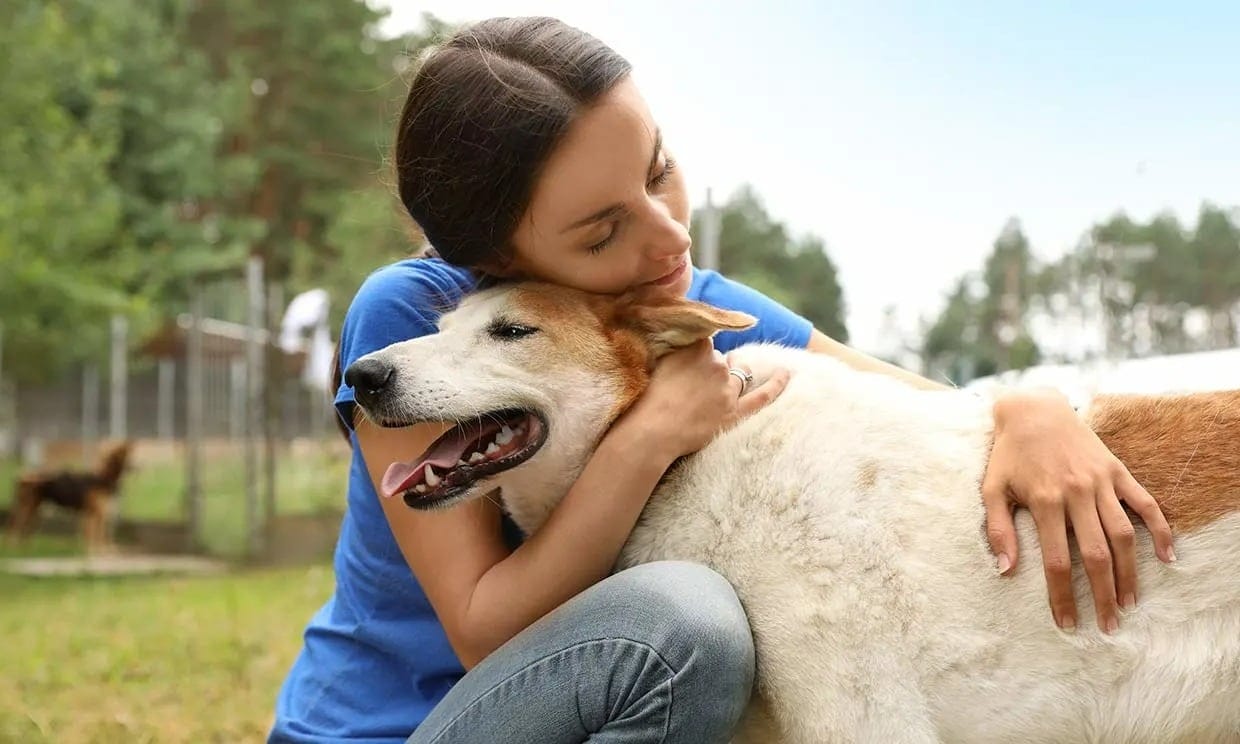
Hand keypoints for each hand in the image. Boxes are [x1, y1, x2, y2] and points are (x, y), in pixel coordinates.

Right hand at [618, 340, 789, 461]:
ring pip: (737, 374)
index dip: (694, 352)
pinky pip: (763, 396)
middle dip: (709, 368)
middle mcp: (716, 363)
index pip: (704, 340)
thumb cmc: (645, 399)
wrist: (651, 432)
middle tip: (689, 385)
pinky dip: (777, 385)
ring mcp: (728, 388)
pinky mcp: (734, 413)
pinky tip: (786, 374)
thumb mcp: (654, 361)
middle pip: (719, 359)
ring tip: (721, 384)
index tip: (686, 362)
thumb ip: (671, 348)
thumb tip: (681, 341)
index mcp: (696, 346)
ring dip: (732, 376)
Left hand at [982, 388, 1174, 633]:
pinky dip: (1159, 529)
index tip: (1067, 623)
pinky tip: (1167, 556)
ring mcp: (1101, 482)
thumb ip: (998, 529)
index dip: (1062, 595)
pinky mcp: (1118, 471)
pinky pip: (1146, 503)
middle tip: (1109, 625)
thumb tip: (1005, 571)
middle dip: (1103, 594)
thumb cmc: (1009, 454)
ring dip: (1130, 572)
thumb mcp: (991, 488)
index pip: (1055, 561)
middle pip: (1095, 555)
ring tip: (1130, 602)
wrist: (1034, 410)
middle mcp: (1076, 493)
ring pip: (1123, 535)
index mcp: (1044, 500)